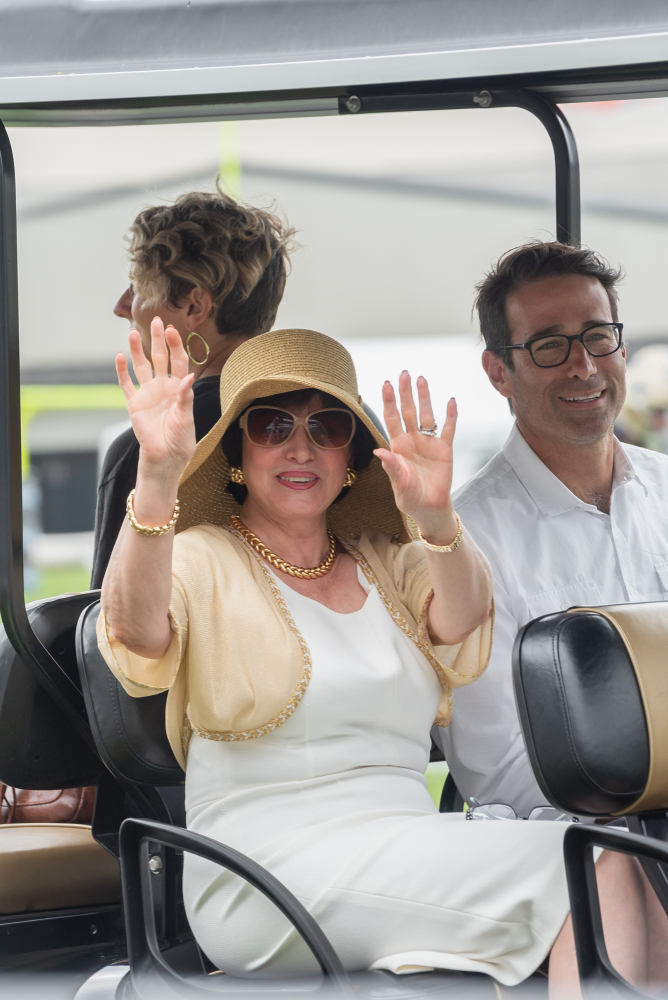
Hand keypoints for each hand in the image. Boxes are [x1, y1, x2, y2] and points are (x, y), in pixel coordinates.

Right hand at [116, 318, 195, 480]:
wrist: (165, 457)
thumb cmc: (180, 439)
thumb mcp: (186, 418)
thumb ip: (185, 397)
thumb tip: (187, 377)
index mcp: (179, 388)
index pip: (178, 361)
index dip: (175, 345)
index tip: (172, 331)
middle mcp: (163, 387)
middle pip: (160, 357)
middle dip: (157, 340)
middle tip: (155, 321)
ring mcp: (148, 393)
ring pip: (141, 366)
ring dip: (137, 350)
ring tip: (133, 333)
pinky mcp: (134, 403)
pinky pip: (126, 383)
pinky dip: (122, 371)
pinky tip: (120, 356)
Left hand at [374, 372, 457, 542]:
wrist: (429, 509)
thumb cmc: (410, 498)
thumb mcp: (399, 484)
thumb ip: (392, 467)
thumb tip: (379, 450)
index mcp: (398, 446)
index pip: (392, 418)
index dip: (389, 401)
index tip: (385, 384)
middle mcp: (412, 440)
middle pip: (408, 411)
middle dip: (405, 393)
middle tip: (404, 373)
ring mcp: (429, 443)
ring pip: (426, 415)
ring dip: (425, 398)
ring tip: (422, 379)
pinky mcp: (445, 449)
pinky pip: (448, 429)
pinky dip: (450, 415)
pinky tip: (450, 401)